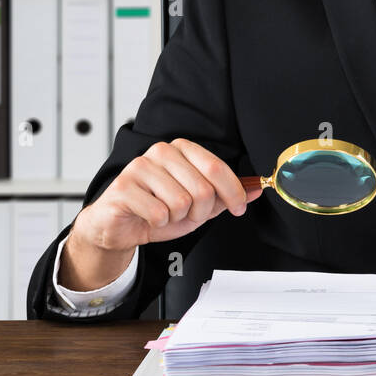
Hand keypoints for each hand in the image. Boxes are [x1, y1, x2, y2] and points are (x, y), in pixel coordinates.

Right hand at [73, 138, 265, 252]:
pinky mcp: (124, 186)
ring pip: (181, 202)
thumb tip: (256, 190)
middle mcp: (161, 152)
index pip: (216, 167)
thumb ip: (225, 196)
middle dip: (201, 212)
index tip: (239, 207)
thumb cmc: (157, 210)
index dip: (233, 191)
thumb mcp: (198, 205)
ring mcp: (140, 167)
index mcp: (181, 149)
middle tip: (188, 215)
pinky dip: (159, 222)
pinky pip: (159, 212)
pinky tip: (149, 216)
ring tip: (165, 214)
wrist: (119, 226)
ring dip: (178, 218)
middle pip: (202, 189)